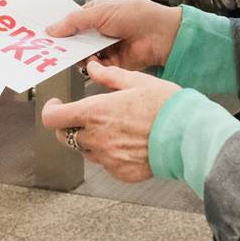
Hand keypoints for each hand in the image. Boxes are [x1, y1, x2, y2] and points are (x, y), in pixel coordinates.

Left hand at [41, 61, 179, 181]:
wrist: (188, 136)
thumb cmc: (166, 107)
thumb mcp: (138, 81)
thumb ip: (110, 76)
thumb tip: (94, 67)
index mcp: (95, 112)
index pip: (53, 118)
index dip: (51, 111)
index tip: (57, 105)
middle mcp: (96, 138)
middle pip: (64, 136)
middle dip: (68, 125)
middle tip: (84, 116)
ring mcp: (107, 158)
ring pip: (85, 150)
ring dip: (90, 139)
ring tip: (113, 128)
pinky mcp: (119, 172)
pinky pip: (105, 163)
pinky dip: (110, 154)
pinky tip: (127, 143)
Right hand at [47, 0, 180, 71]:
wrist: (160, 34)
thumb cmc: (137, 15)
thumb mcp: (100, 12)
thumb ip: (74, 21)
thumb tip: (52, 28)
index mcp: (96, 14)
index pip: (72, 22)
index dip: (59, 28)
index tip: (44, 34)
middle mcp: (99, 32)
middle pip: (75, 40)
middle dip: (65, 44)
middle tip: (49, 48)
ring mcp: (105, 48)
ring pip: (82, 55)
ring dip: (77, 54)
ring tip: (68, 54)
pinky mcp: (112, 63)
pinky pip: (95, 67)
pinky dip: (91, 65)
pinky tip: (89, 60)